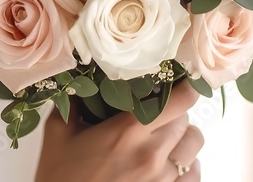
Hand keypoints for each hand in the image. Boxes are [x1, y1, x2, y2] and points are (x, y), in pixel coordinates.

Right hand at [35, 81, 203, 181]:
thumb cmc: (60, 178)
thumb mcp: (57, 134)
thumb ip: (72, 102)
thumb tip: (82, 81)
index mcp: (128, 132)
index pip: (179, 101)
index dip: (184, 90)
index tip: (179, 85)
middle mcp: (151, 154)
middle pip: (187, 124)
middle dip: (175, 116)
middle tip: (157, 117)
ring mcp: (163, 180)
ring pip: (193, 150)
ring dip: (181, 142)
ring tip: (163, 143)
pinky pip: (194, 176)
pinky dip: (187, 168)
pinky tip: (168, 167)